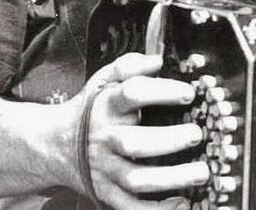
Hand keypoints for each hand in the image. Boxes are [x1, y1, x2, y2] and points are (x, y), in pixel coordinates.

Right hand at [76, 53, 208, 208]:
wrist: (54, 144)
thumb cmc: (90, 110)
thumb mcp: (103, 80)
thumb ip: (129, 65)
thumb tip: (157, 60)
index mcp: (106, 106)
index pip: (131, 94)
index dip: (161, 92)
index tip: (189, 92)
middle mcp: (106, 138)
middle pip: (134, 143)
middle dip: (169, 140)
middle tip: (196, 134)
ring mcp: (106, 169)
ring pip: (136, 179)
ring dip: (172, 178)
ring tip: (201, 172)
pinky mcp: (107, 193)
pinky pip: (131, 207)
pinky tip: (181, 203)